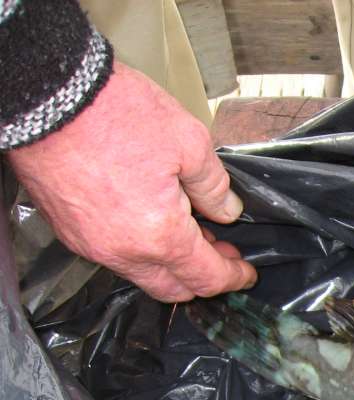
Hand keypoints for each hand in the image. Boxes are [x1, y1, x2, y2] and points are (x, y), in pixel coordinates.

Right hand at [6, 63, 255, 302]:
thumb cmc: (114, 113)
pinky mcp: (69, 231)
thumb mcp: (188, 142)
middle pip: (173, 289)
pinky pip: (114, 256)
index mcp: (161, 237)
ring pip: (142, 274)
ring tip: (189, 231)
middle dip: (203, 278)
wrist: (46, 95)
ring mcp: (92, 245)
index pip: (206, 278)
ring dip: (170, 264)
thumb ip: (213, 186)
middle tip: (222, 252)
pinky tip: (151, 222)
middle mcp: (124, 253)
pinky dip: (140, 250)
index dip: (233, 278)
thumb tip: (227, 210)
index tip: (246, 274)